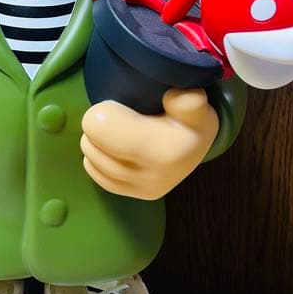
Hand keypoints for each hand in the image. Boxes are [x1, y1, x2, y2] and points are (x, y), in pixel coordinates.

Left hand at [81, 88, 218, 199]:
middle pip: (93, 145)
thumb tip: (173, 97)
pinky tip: (108, 148)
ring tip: (111, 129)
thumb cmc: (190, 119)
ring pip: (93, 162)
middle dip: (97, 126)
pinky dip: (96, 161)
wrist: (199, 146)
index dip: (102, 112)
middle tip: (114, 115)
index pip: (101, 128)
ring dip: (94, 143)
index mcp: (166, 150)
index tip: (116, 105)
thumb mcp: (193, 104)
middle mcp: (155, 175)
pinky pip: (99, 178)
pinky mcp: (138, 196)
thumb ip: (186, 100)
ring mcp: (145, 189)